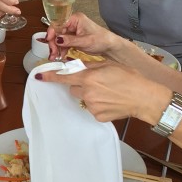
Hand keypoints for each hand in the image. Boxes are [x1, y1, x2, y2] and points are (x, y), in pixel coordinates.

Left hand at [35, 61, 163, 122]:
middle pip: (73, 88)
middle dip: (81, 84)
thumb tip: (77, 67)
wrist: (143, 97)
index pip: (63, 77)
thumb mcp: (108, 65)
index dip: (50, 76)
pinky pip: (91, 108)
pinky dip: (98, 105)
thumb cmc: (129, 78)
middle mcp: (87, 92)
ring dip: (90, 95)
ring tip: (108, 93)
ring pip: (83, 98)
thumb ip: (90, 66)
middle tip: (97, 83)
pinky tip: (110, 102)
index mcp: (88, 77)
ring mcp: (91, 105)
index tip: (38, 76)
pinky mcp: (97, 116)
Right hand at [47, 12, 119, 60]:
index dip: (52, 32)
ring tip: (55, 57)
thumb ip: (70, 40)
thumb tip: (57, 39)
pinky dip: (60, 50)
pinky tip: (60, 56)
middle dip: (53, 43)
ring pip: (58, 38)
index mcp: (75, 19)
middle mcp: (72, 23)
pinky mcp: (72, 38)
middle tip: (53, 53)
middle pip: (57, 31)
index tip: (49, 40)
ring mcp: (72, 31)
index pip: (58, 23)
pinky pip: (63, 43)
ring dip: (56, 48)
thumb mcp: (85, 41)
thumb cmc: (102, 39)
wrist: (109, 46)